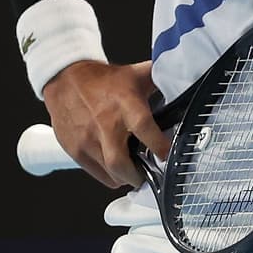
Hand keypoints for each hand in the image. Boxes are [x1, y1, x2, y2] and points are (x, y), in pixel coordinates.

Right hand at [42, 59, 169, 188]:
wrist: (66, 78)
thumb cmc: (103, 78)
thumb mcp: (137, 74)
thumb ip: (161, 79)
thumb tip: (186, 80)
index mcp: (125, 104)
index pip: (145, 129)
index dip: (159, 146)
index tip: (168, 155)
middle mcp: (106, 124)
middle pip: (120, 162)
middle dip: (137, 176)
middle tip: (148, 176)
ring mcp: (87, 139)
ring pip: (108, 172)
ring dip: (124, 178)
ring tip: (134, 174)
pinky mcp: (74, 148)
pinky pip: (94, 172)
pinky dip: (108, 176)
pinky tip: (117, 171)